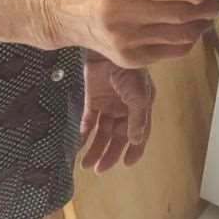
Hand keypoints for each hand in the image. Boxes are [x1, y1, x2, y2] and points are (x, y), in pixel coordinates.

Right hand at [27, 0, 218, 68]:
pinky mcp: (127, 59)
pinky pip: (170, 52)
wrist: (55, 9)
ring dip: (201, 24)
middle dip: (207, 6)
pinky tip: (189, 26)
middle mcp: (118, 12)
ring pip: (180, 36)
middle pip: (179, 14)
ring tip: (207, 11)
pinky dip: (186, 40)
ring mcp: (123, 40)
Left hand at [79, 55, 154, 172]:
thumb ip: (138, 118)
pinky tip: (78, 145)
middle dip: (110, 154)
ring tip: (87, 164)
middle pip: (118, 137)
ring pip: (102, 133)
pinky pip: (87, 122)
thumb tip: (135, 140)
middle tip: (100, 169)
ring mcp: (108, 104)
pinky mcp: (92, 99)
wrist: (105, 49)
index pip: (139, 133)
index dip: (134, 150)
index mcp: (140, 106)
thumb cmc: (128, 67)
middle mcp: (124, 107)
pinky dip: (83, 134)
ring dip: (96, 149)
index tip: (126, 164)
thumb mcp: (139, 94)